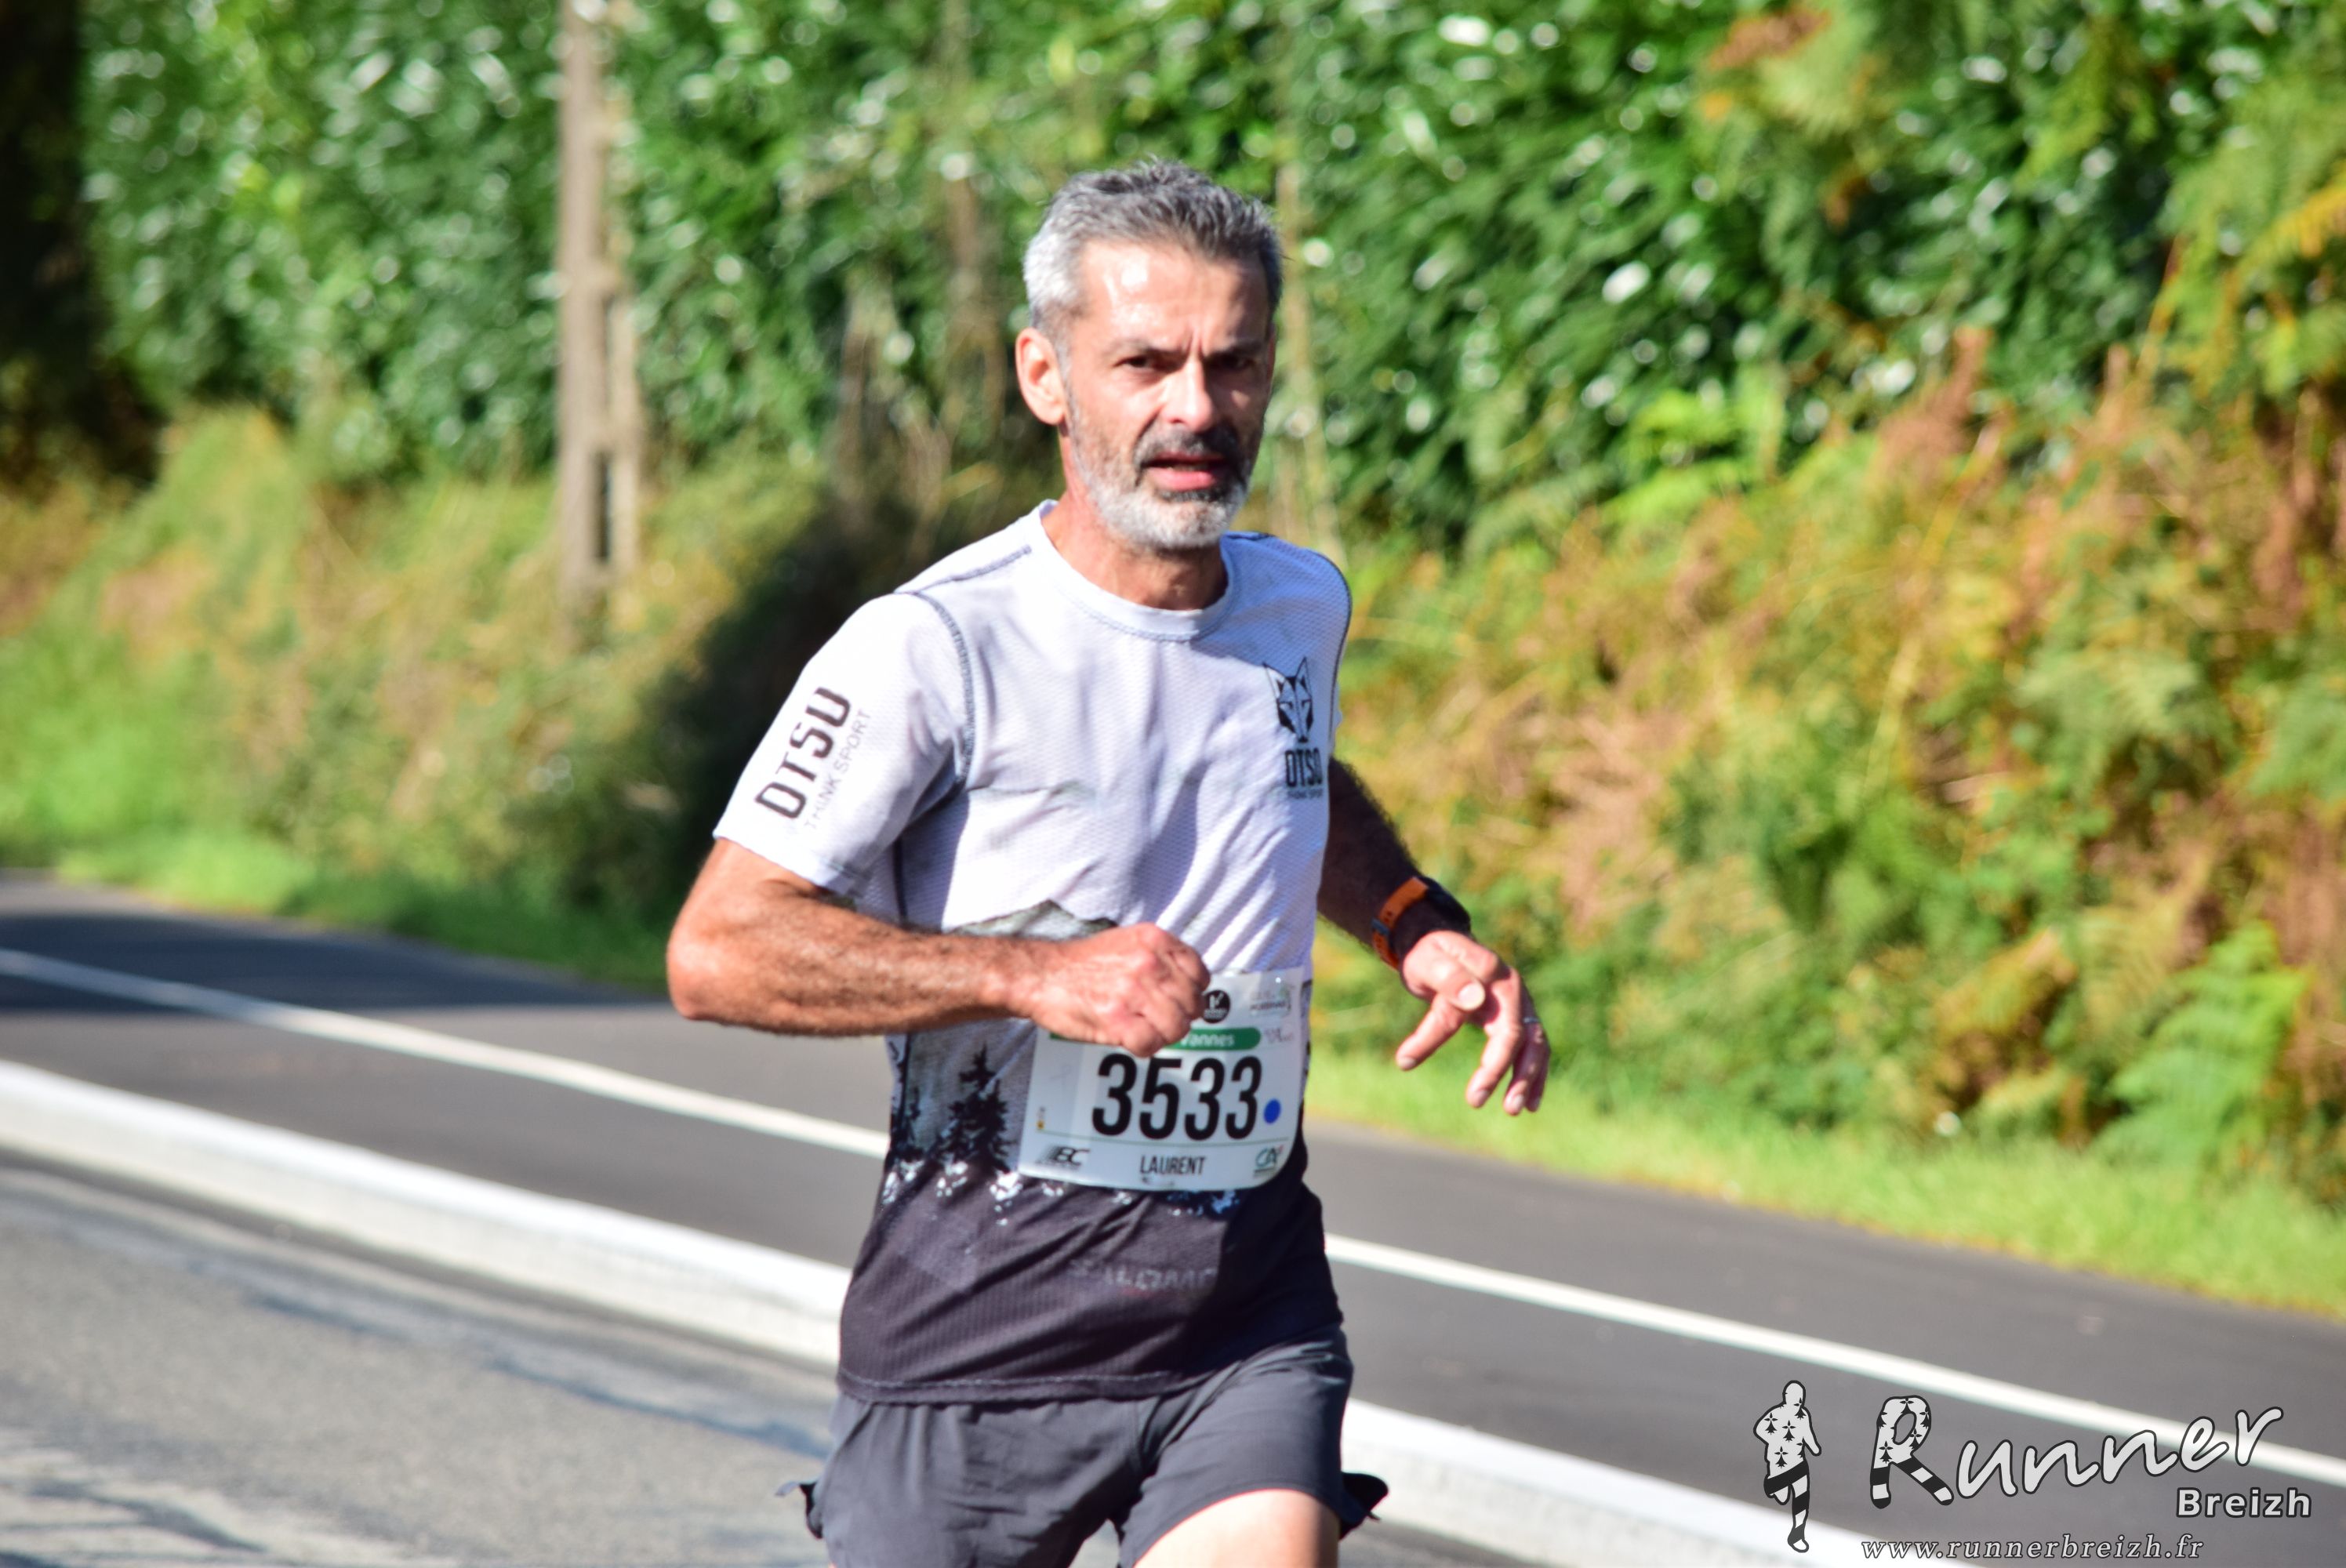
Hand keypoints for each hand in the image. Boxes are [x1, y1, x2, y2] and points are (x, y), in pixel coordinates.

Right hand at [1006, 923, 1207, 1054]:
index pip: (1200, 974)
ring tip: (1147, 1031)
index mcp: (1154, 940)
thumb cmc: (1083, 963)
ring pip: (1176, 1027)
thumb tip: (1190, 984)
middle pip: (1192, 1004)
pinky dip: (1145, 1047)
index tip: (1182, 1001)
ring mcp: (1133, 991)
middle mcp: (1148, 963)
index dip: (1194, 992)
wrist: (1042, 975)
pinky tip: (1132, 1039)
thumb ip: (1160, 956)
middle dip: (1182, 1018)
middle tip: (1163, 1021)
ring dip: (1164, 1036)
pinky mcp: (1116, 1019)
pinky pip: (1151, 1043)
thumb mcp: (1127, 941)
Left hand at [1393, 929, 1549, 1114]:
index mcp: (1496, 978)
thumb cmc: (1429, 957)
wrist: (1437, 947)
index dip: (1495, 1065)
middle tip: (1486, 1105)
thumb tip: (1473, 1000)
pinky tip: (1530, 1101)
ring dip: (1528, 1079)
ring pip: (1535, 1045)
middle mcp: (1514, 991)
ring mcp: (1518, 1003)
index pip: (1507, 1030)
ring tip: (1513, 1109)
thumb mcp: (1428, 963)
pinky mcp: (1513, 1016)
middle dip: (1514, 1078)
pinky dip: (1533, 1073)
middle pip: (1526, 1040)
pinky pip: (1531, 1047)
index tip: (1475, 1096)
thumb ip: (1447, 980)